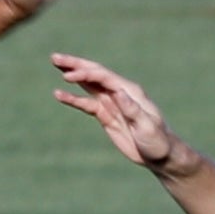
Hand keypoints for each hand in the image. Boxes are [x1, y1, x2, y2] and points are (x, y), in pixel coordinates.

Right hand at [50, 53, 180, 170]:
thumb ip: (132, 109)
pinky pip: (86, 103)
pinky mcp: (105, 115)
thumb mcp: (147, 126)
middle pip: (94, 74)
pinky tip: (59, 95)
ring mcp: (111, 103)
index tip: (67, 77)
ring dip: (72, 74)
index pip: (104, 77)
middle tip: (55, 57)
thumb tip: (119, 93)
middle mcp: (119, 93)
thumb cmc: (157, 140)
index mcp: (130, 92)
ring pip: (88, 84)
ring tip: (56, 64)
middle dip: (75, 65)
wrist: (159, 155)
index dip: (85, 74)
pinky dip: (73, 99)